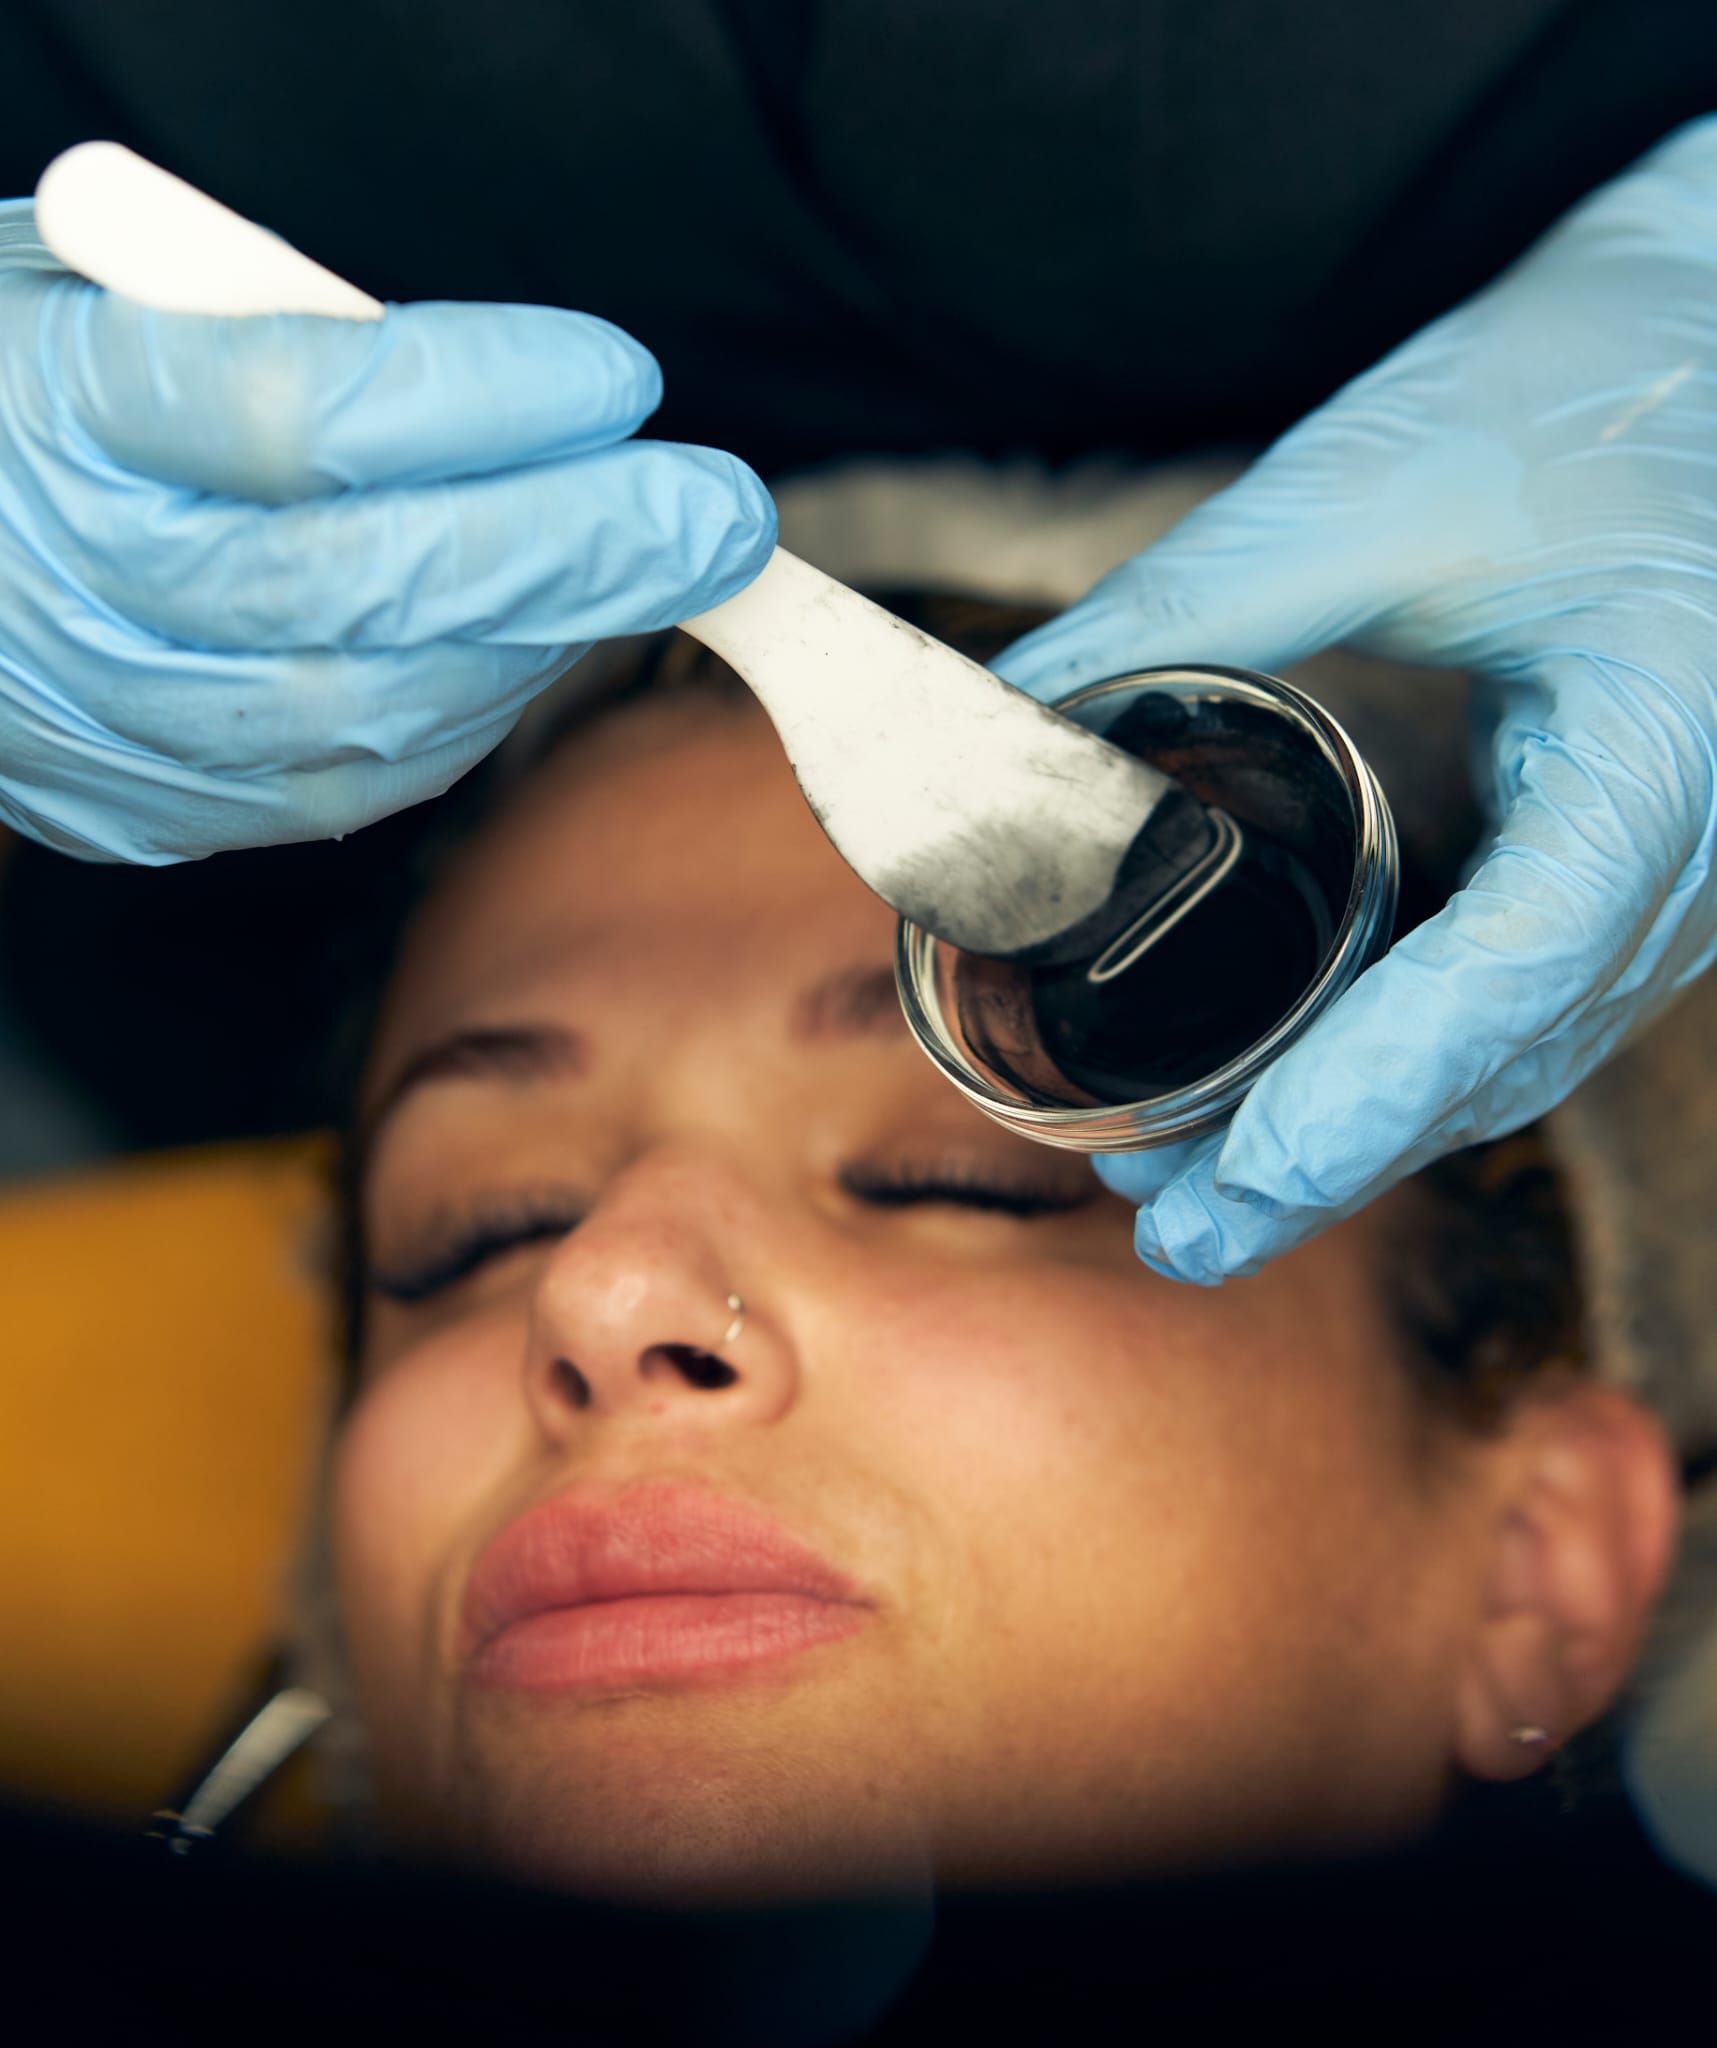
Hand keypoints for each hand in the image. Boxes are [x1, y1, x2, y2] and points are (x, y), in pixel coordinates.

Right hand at [0, 202, 773, 860]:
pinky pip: (347, 787)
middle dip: (574, 553)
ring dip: (540, 643)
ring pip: (376, 714)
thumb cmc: (40, 387)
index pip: (302, 417)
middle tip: (715, 515)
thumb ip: (291, 328)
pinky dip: (467, 716)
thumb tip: (534, 399)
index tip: (616, 382)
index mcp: (63, 416)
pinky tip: (533, 646)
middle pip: (366, 590)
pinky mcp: (151, 807)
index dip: (482, 404)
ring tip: (640, 567)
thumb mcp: (118, 286)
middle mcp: (84, 591)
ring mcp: (114, 722)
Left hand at [995, 116, 1716, 1283]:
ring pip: (1516, 1052)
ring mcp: (1675, 867)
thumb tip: (1007, 717)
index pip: (1515, 973)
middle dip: (1336, 1157)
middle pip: (1505, 1057)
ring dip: (1364, 1131)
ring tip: (1200, 1187)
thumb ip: (1189, 607)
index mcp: (1663, 755)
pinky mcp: (1629, 855)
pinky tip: (1300, 1093)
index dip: (1371, 1095)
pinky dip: (1407, 1065)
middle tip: (1176, 1233)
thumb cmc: (1585, 383)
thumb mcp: (1376, 482)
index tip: (1238, 1177)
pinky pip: (1525, 1001)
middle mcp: (1693, 848)